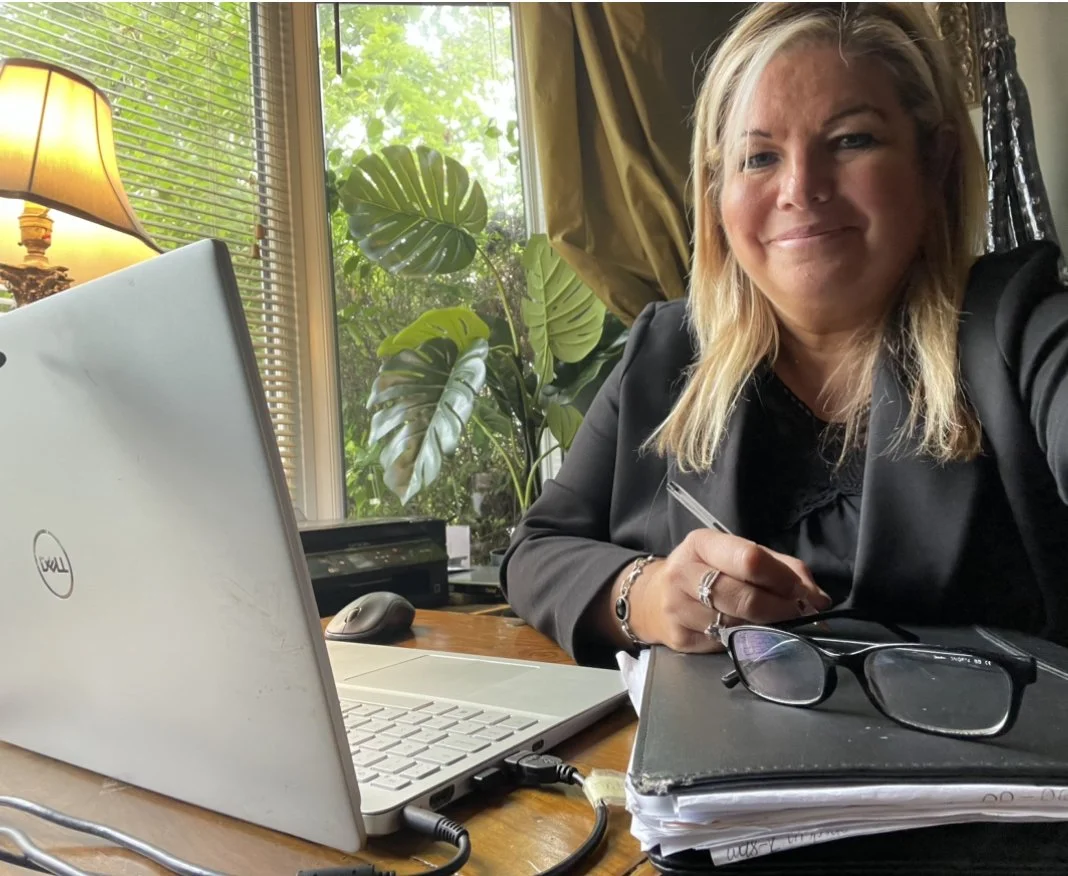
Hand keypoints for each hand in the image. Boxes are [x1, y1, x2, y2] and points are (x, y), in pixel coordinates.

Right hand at [624, 529, 831, 652]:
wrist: (654, 598)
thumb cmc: (707, 572)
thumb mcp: (737, 556)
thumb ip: (781, 568)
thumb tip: (819, 599)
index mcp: (701, 543)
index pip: (750, 559)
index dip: (783, 580)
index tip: (805, 595)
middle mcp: (683, 572)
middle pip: (745, 597)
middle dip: (781, 610)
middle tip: (799, 616)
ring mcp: (677, 607)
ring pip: (737, 625)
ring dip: (765, 629)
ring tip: (776, 624)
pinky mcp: (679, 638)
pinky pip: (724, 644)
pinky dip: (745, 642)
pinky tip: (749, 635)